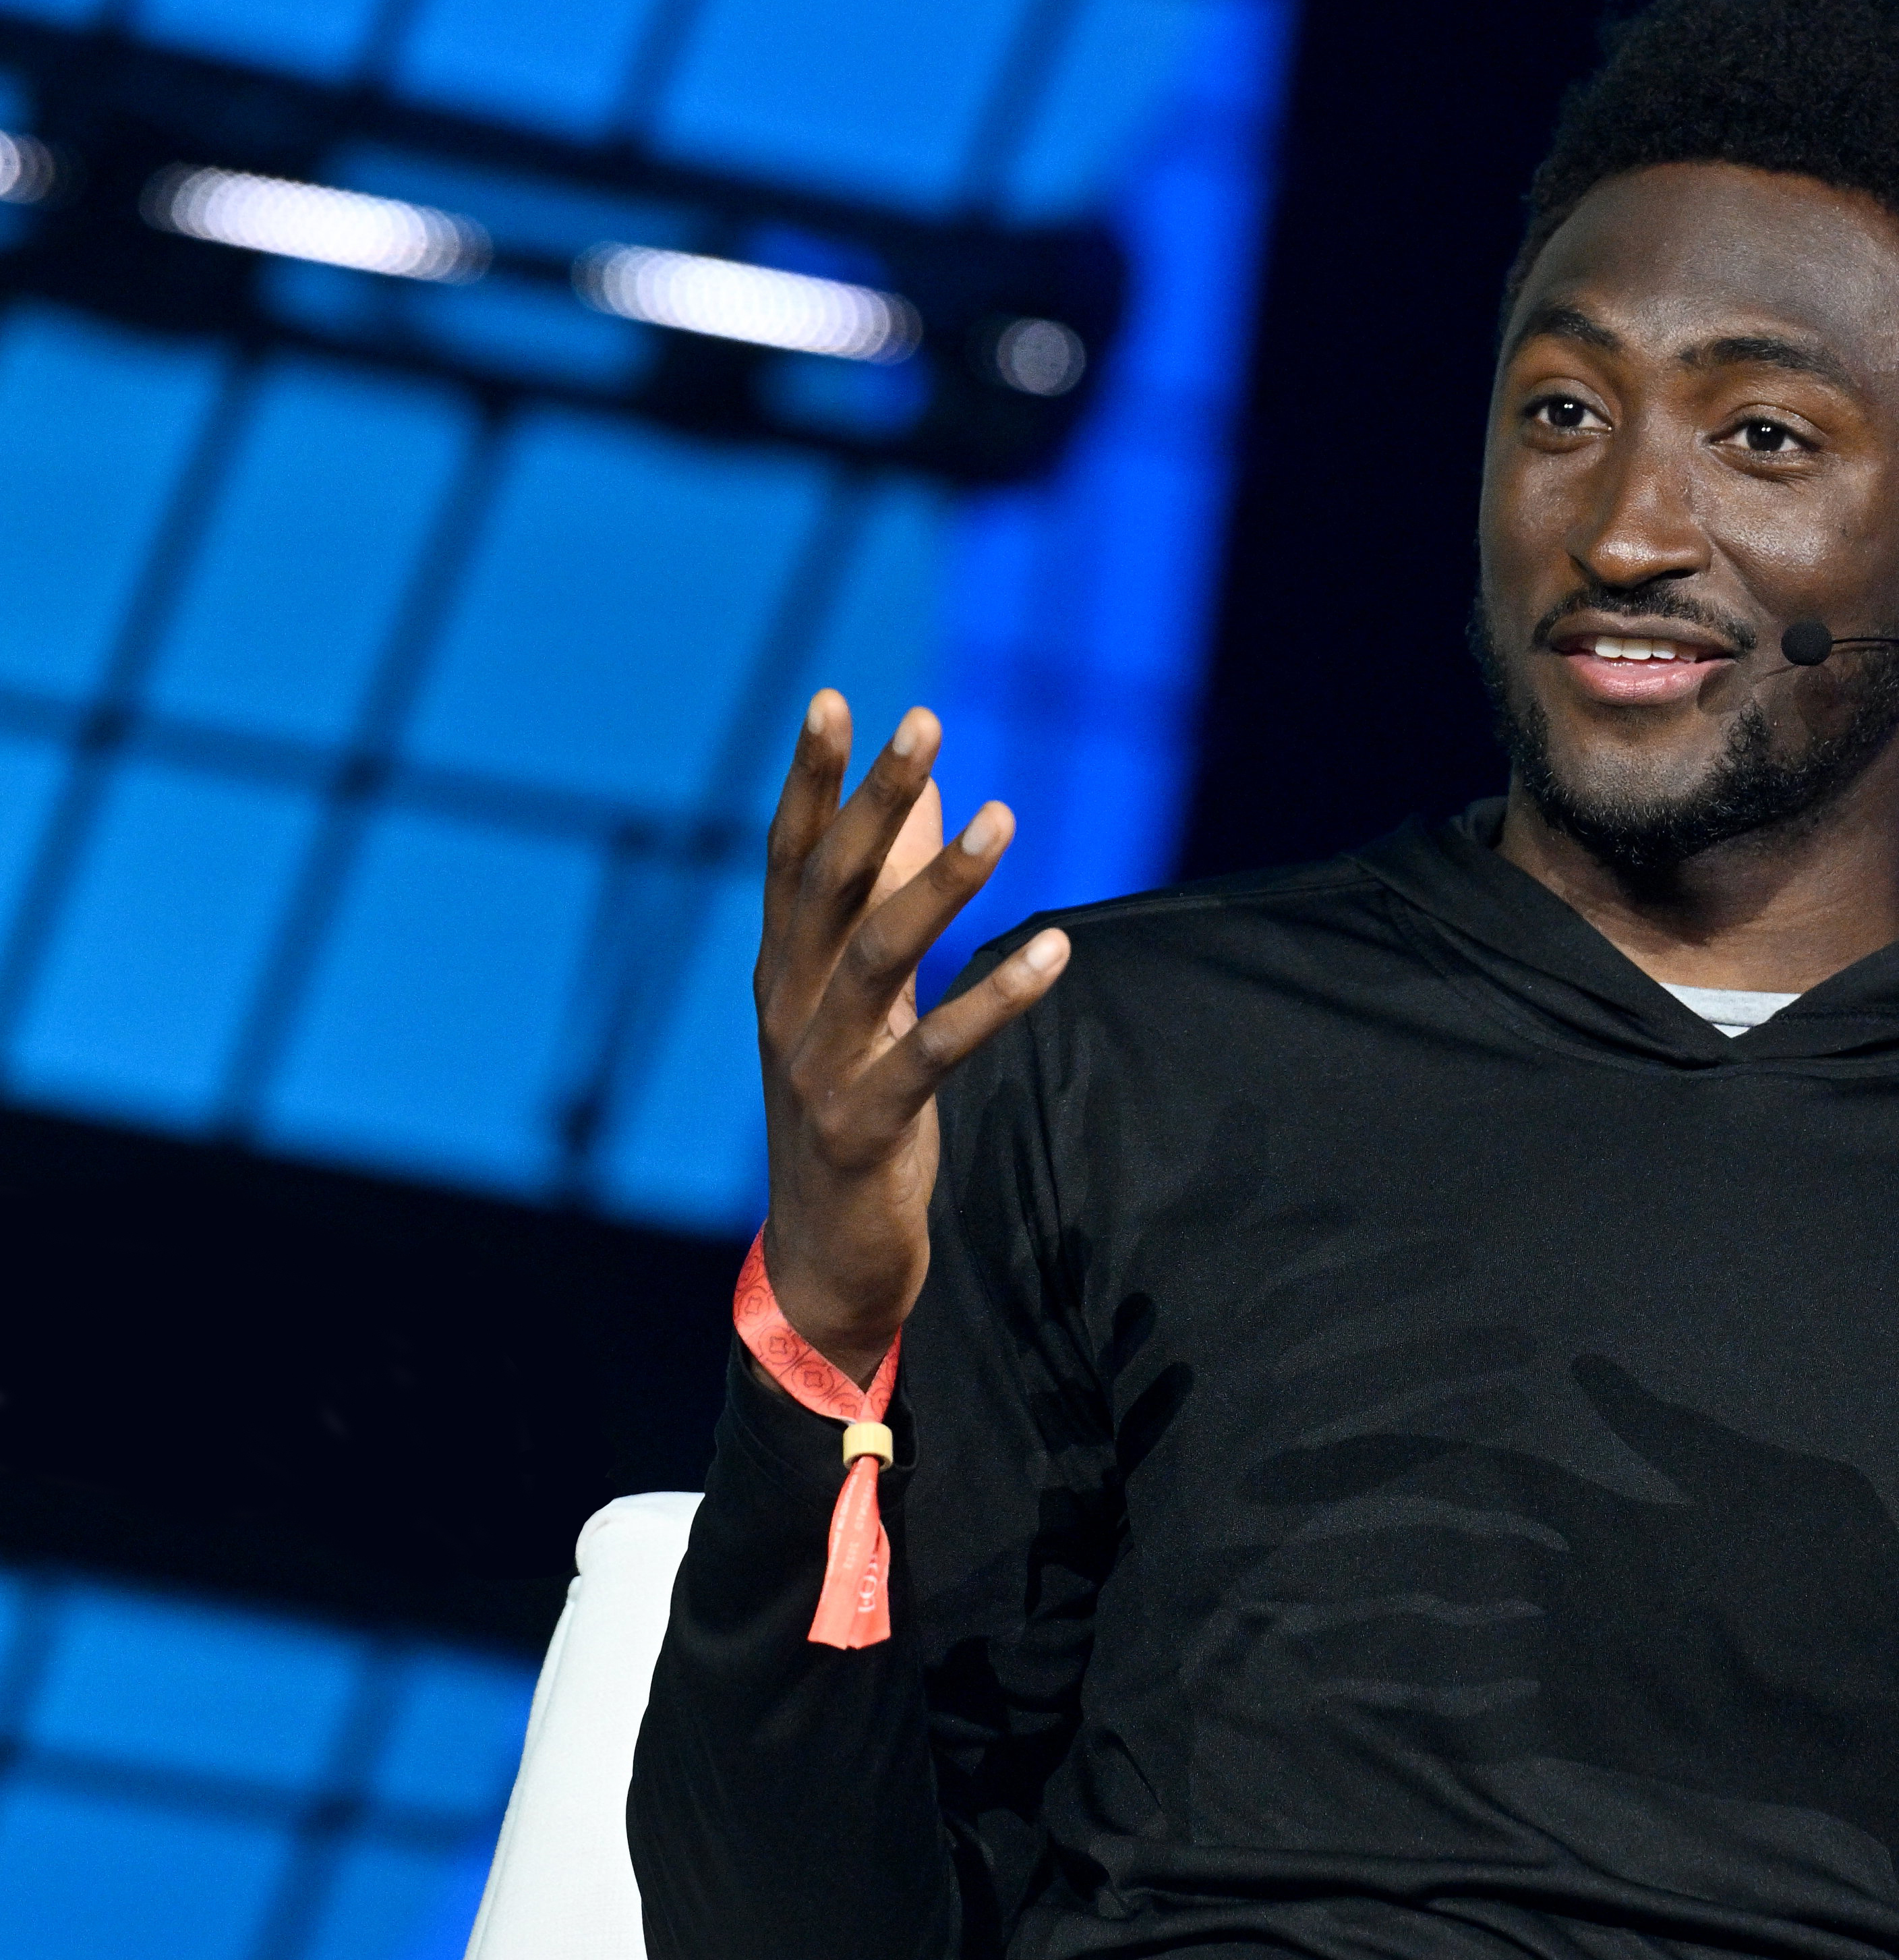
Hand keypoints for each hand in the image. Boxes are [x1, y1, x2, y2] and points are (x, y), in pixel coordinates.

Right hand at [756, 691, 1069, 1381]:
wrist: (822, 1260)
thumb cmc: (851, 1112)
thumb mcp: (863, 1004)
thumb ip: (884, 903)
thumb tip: (919, 799)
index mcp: (782, 971)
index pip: (790, 856)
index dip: (809, 778)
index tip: (834, 699)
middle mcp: (787, 1007)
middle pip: (829, 884)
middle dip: (873, 798)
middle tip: (924, 720)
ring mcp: (818, 1067)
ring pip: (877, 954)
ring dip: (941, 882)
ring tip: (1003, 817)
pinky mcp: (862, 1125)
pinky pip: (935, 1050)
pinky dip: (997, 1000)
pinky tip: (1055, 952)